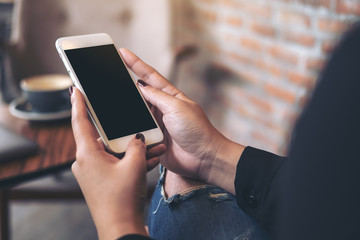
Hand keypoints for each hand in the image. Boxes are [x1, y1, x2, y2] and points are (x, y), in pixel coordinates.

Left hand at [70, 87, 161, 238]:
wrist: (121, 227)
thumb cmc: (122, 199)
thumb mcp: (134, 166)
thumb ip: (136, 145)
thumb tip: (137, 138)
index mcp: (87, 154)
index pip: (80, 122)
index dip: (78, 103)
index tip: (76, 89)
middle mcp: (86, 162)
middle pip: (103, 137)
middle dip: (123, 131)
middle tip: (132, 119)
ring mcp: (94, 172)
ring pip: (113, 151)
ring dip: (132, 149)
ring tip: (153, 146)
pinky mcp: (102, 181)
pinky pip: (116, 163)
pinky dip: (130, 161)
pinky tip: (150, 159)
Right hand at [120, 49, 244, 193]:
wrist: (203, 158)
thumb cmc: (197, 131)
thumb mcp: (177, 107)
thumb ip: (157, 96)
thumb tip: (141, 86)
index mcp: (170, 96)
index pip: (150, 76)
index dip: (136, 64)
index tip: (122, 53)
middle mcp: (162, 108)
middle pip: (139, 93)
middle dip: (125, 84)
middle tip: (109, 74)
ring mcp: (156, 123)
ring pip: (134, 113)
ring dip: (125, 109)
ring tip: (110, 100)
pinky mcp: (152, 139)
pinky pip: (135, 131)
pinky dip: (127, 128)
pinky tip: (118, 125)